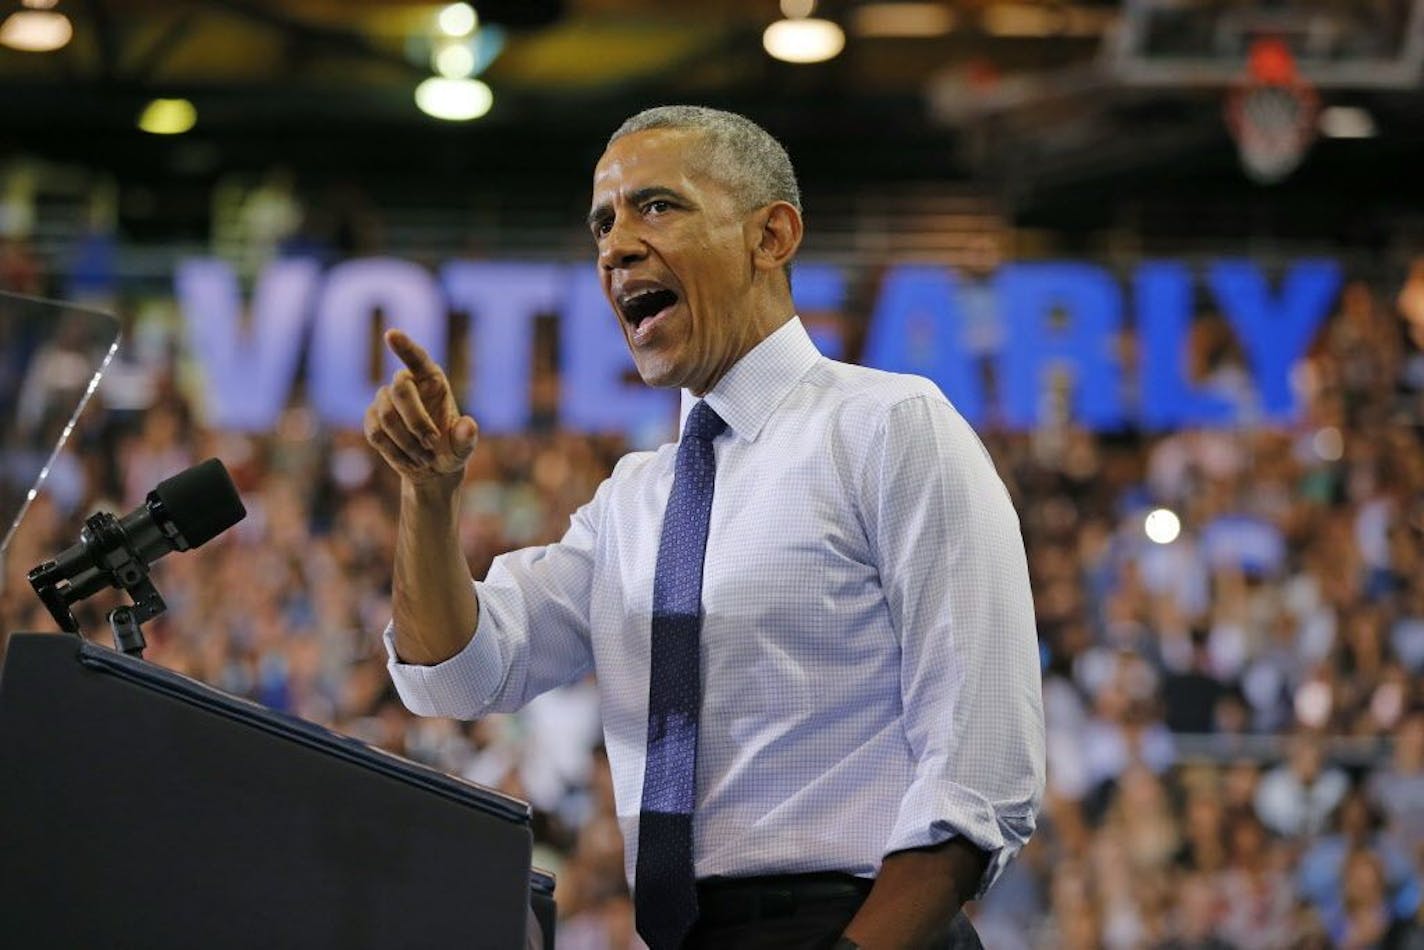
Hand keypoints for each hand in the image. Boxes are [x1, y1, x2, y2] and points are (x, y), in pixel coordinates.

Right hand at [364, 329, 478, 487]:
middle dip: (416, 421)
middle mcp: (406, 383)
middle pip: (400, 390)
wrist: (431, 469)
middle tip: (432, 443)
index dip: (404, 346)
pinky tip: (410, 461)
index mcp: (432, 379)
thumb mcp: (464, 448)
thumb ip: (467, 438)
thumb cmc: (451, 450)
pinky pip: (377, 434)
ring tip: (425, 458)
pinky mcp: (371, 419)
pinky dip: (395, 453)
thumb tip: (468, 425)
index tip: (391, 334)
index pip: (417, 357)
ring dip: (408, 443)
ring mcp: (384, 400)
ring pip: (388, 417)